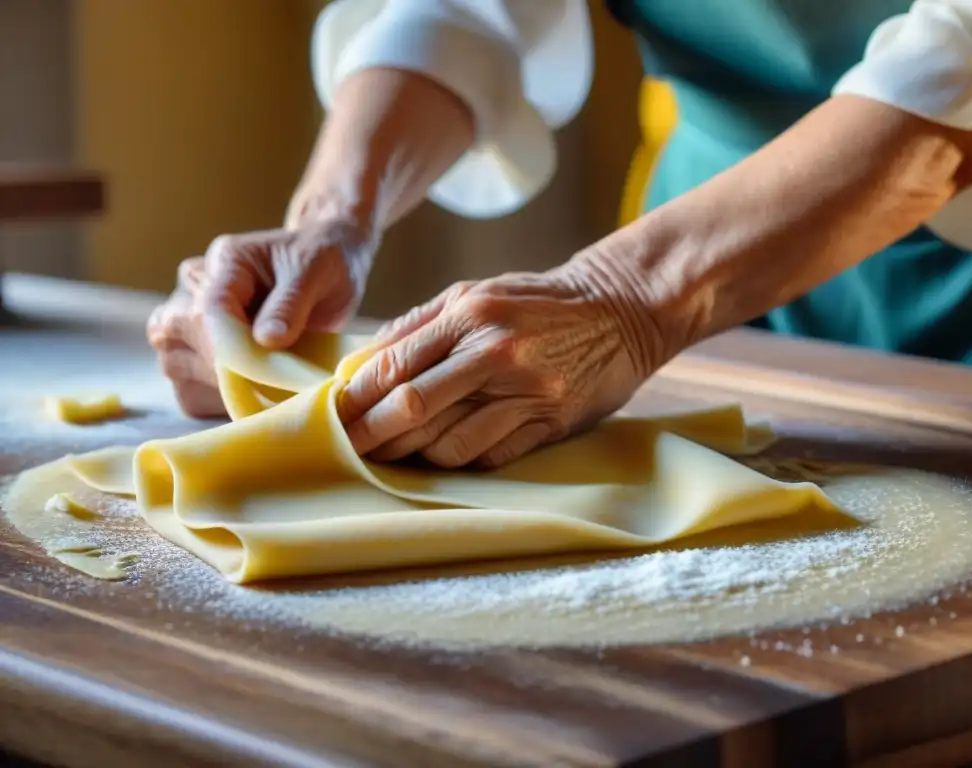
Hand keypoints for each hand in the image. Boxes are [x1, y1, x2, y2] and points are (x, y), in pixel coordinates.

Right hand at [148, 216, 372, 416]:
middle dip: (221, 370)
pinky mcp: (200, 352)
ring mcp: (193, 321)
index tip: (259, 375)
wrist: (329, 266)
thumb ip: (291, 303)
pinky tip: (252, 399)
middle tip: (270, 386)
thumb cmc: (322, 261)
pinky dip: (216, 402)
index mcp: (226, 262)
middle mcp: (197, 289)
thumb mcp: (316, 272)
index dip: (230, 348)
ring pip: (174, 364)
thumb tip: (266, 340)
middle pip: (179, 337)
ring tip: (263, 392)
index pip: (209, 308)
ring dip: (214, 389)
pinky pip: (189, 389)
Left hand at [337, 256, 663, 468]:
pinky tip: (443, 454)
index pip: (393, 365)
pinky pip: (489, 456)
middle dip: (370, 435)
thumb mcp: (476, 293)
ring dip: (413, 454)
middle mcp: (495, 353)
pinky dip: (459, 461)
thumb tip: (362, 365)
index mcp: (469, 314)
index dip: (354, 399)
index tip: (330, 419)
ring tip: (394, 454)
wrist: (621, 309)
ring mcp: (526, 392)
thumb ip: (418, 325)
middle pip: (412, 407)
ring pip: (448, 443)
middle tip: (346, 450)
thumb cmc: (538, 303)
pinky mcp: (551, 423)